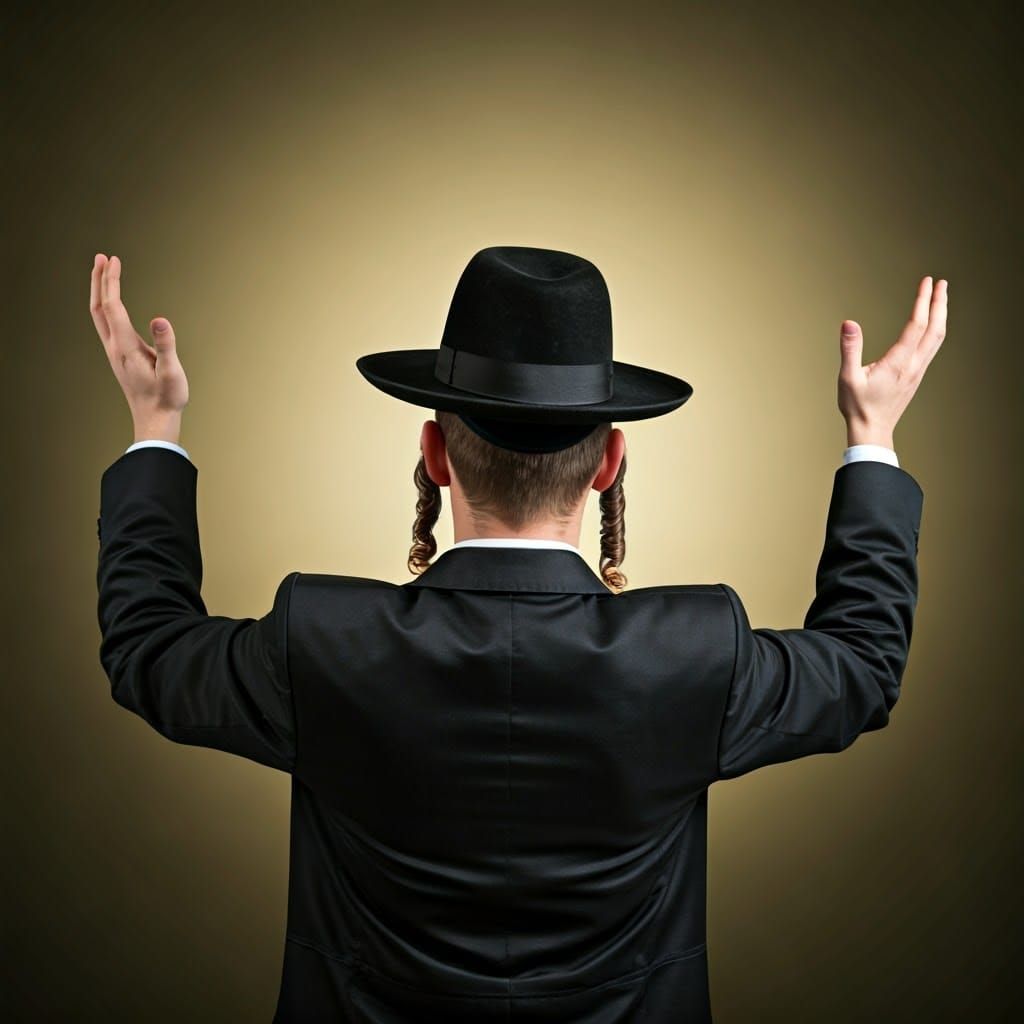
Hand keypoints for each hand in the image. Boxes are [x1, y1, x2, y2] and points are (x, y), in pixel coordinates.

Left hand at [90, 254, 188, 434]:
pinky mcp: (120, 357)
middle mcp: (114, 347)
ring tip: (104, 274)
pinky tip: (113, 304)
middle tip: (102, 258)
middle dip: (99, 280)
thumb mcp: (172, 372)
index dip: (111, 281)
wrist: (155, 420)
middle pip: (99, 307)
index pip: (113, 306)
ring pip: (100, 316)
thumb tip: (160, 319)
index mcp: (125, 347)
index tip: (113, 260)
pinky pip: (107, 324)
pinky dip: (106, 307)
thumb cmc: (166, 398)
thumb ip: (166, 344)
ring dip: (100, 292)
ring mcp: (115, 353)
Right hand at [837, 275, 947, 446]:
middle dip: (939, 303)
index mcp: (898, 363)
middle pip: (935, 328)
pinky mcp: (916, 375)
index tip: (927, 282)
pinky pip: (932, 347)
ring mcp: (918, 371)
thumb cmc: (858, 406)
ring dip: (940, 316)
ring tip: (940, 299)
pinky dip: (935, 330)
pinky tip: (931, 326)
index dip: (923, 301)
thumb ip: (850, 349)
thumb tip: (849, 323)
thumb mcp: (848, 377)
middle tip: (941, 284)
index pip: (916, 325)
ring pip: (937, 338)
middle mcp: (913, 365)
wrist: (872, 431)